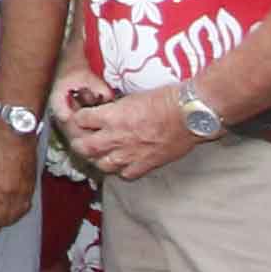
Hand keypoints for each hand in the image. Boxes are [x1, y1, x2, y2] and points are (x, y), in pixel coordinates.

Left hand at [69, 83, 197, 181]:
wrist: (191, 115)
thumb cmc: (166, 99)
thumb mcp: (132, 97)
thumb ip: (115, 108)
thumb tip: (107, 111)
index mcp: (111, 116)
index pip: (80, 120)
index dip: (79, 119)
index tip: (82, 118)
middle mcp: (116, 137)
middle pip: (83, 147)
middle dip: (80, 143)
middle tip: (83, 139)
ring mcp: (130, 154)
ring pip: (101, 165)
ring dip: (98, 159)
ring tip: (101, 153)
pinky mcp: (146, 165)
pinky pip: (125, 174)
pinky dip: (121, 170)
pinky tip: (124, 163)